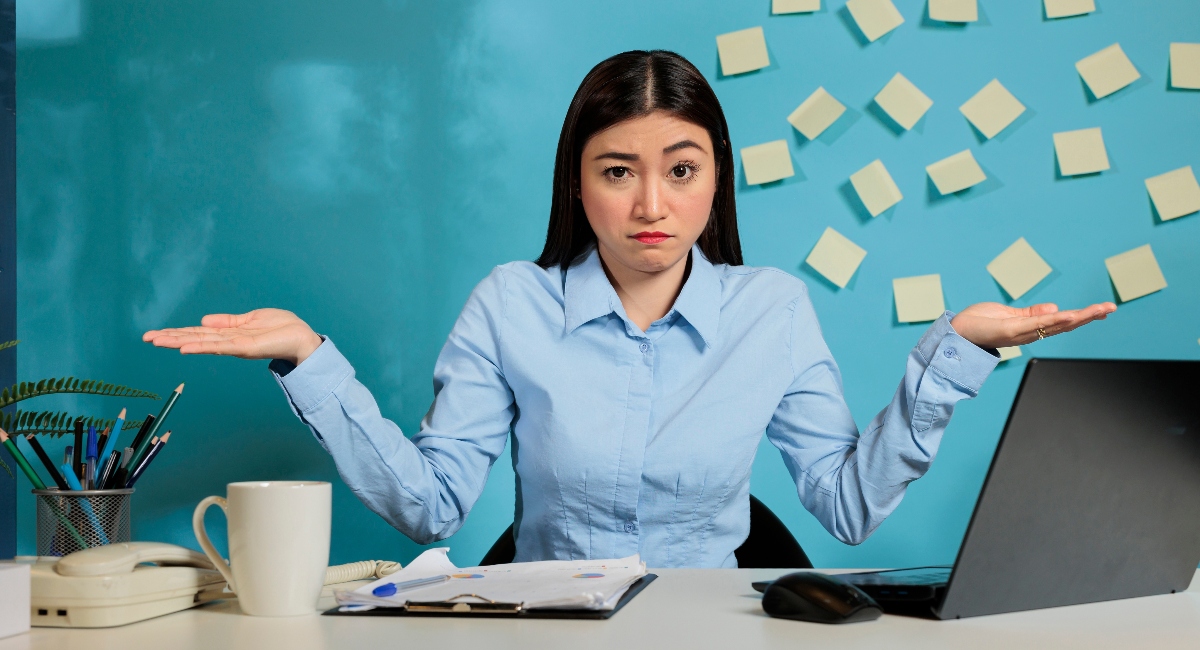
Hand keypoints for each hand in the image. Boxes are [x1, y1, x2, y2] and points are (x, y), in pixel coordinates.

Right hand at [142, 309, 323, 365]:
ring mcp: (234, 345)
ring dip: (178, 342)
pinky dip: (200, 346)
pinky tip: (184, 347)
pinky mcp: (244, 347)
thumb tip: (204, 320)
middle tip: (146, 338)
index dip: (177, 332)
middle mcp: (228, 341)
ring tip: (157, 341)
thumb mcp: (250, 319)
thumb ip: (228, 321)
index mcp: (229, 333)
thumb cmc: (281, 327)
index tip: (155, 333)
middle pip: (194, 338)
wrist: (302, 337)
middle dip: (170, 338)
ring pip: (201, 342)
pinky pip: (218, 346)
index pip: (198, 332)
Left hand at [950, 301, 1116, 349]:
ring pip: (1055, 325)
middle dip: (1089, 316)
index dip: (1083, 315)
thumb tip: (1055, 308)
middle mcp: (1029, 333)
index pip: (1062, 321)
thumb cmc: (979, 323)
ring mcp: (1021, 333)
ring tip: (1098, 311)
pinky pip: (1036, 326)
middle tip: (1111, 308)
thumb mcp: (1009, 314)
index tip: (1103, 309)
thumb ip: (1032, 314)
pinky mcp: (1010, 331)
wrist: (956, 333)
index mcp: (1031, 327)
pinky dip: (1053, 320)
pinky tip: (1068, 315)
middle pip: (1065, 324)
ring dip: (1078, 317)